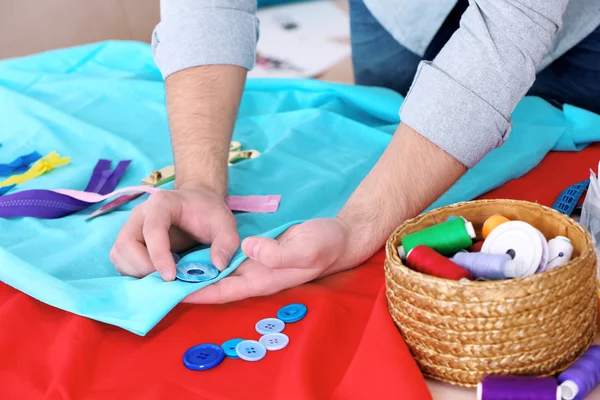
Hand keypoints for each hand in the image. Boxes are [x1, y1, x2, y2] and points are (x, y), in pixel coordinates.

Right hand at [110, 187, 239, 280]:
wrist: (198, 204)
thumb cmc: (209, 212)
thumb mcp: (225, 223)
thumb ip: (226, 242)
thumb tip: (218, 266)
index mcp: (162, 203)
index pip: (152, 230)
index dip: (159, 255)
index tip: (172, 276)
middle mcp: (140, 214)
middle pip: (126, 243)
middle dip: (144, 266)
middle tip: (167, 279)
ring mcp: (131, 227)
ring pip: (119, 253)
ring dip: (137, 272)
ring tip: (163, 278)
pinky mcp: (129, 242)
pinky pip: (121, 261)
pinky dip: (134, 273)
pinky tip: (155, 277)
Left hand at [182, 217, 366, 303]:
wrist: (338, 237)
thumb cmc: (324, 245)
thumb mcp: (305, 248)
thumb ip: (278, 252)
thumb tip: (247, 249)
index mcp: (263, 279)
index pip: (224, 291)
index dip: (198, 293)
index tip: (170, 293)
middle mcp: (255, 275)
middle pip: (216, 285)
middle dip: (189, 286)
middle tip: (157, 281)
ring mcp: (256, 264)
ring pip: (220, 272)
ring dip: (196, 272)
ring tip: (166, 268)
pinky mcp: (258, 252)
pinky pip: (228, 258)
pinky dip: (210, 257)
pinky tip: (193, 252)